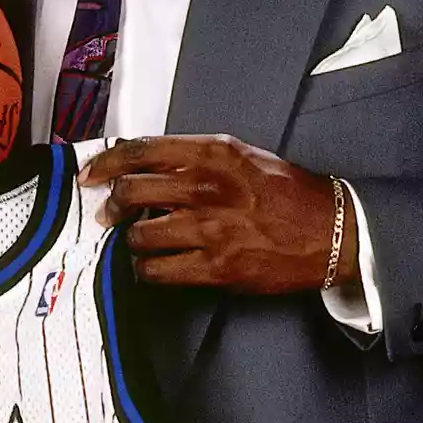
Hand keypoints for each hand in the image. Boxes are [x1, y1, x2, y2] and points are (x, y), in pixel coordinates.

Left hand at [78, 135, 356, 293]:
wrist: (331, 230)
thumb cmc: (289, 194)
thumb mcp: (244, 156)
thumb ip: (198, 159)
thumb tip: (151, 169)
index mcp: (213, 154)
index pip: (141, 151)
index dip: (107, 162)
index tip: (92, 173)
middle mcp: (207, 188)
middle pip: (131, 192)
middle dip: (112, 206)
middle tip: (109, 214)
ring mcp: (210, 230)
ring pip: (140, 236)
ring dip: (133, 241)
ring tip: (142, 242)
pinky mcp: (216, 267)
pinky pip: (159, 271)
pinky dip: (148, 270)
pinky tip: (154, 266)